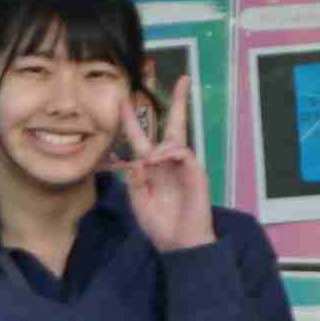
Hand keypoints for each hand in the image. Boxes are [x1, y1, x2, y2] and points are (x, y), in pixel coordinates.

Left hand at [121, 66, 215, 254]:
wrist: (179, 243)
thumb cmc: (159, 224)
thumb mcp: (139, 202)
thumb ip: (135, 182)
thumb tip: (139, 161)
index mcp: (150, 166)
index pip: (140, 136)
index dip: (130, 118)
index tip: (123, 98)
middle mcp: (168, 161)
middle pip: (174, 124)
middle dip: (179, 101)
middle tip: (183, 78)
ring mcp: (184, 165)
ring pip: (174, 139)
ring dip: (159, 147)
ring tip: (150, 164)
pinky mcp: (196, 172)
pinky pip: (183, 152)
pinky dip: (169, 154)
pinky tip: (158, 162)